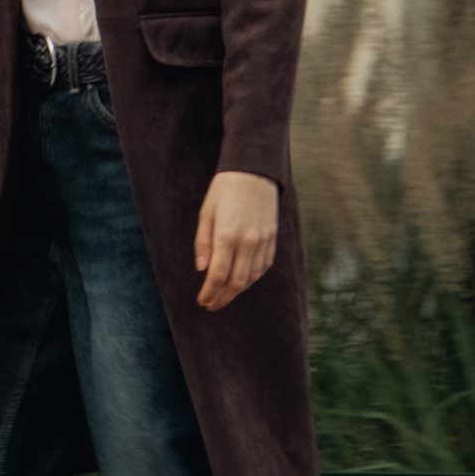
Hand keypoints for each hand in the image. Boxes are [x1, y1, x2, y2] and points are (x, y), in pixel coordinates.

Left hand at [194, 170, 277, 310]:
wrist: (254, 171)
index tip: (202, 301)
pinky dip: (252, 278)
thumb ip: (203, 243)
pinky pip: (263, 266)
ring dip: (237, 291)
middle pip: (236, 282)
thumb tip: (202, 269)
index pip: (217, 275)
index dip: (209, 293)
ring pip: (251, 278)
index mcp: (227, 235)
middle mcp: (247, 241)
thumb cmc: (224, 190)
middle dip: (222, 298)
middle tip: (211, 305)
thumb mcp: (206, 213)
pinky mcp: (272, 238)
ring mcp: (263, 241)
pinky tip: (242, 281)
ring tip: (224, 296)